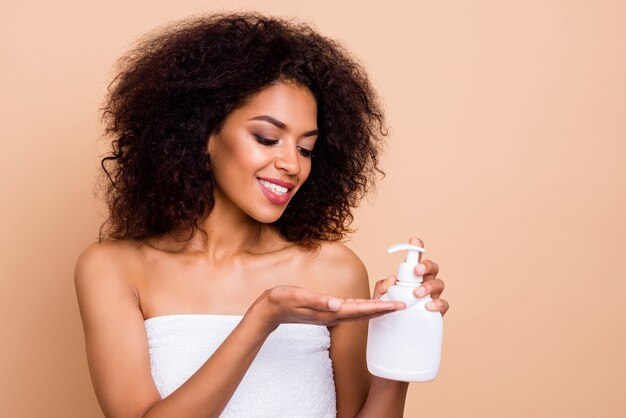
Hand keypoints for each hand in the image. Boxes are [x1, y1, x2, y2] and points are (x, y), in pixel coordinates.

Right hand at [248, 285, 406, 331]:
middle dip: (385, 309)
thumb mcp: (297, 297)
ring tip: (392, 303)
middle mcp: (333, 316)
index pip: (361, 310)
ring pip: (359, 312)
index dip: (381, 308)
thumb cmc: (280, 301)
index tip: (398, 306)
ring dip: (376, 308)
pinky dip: (363, 306)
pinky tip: (369, 303)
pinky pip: (351, 310)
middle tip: (405, 305)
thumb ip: (317, 301)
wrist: (267, 311)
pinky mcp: (326, 311)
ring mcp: (330, 315)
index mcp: (329, 312)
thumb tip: (338, 304)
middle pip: (365, 313)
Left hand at [372, 237, 448, 316]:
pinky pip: (444, 304)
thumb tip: (392, 279)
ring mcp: (432, 296)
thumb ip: (382, 287)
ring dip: (429, 286)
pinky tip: (428, 306)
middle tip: (417, 271)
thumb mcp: (380, 298)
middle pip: (433, 268)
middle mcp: (425, 283)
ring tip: (417, 293)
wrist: (394, 331)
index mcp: (412, 277)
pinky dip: (438, 304)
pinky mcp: (437, 311)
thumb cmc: (389, 310)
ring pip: (440, 284)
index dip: (417, 248)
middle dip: (427, 266)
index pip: (416, 259)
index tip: (414, 242)